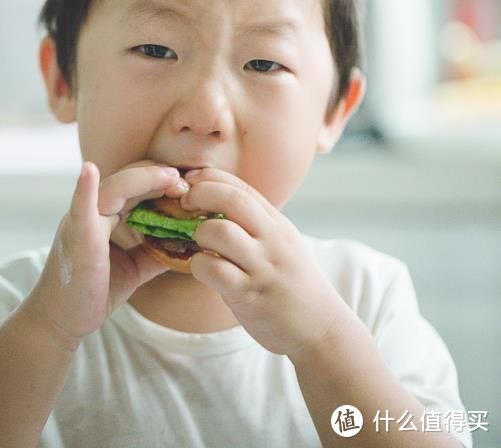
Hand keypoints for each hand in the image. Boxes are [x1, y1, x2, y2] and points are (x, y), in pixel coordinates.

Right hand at [24, 161, 185, 350]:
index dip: (161, 181)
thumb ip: (155, 251)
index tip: (187, 187)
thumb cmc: (93, 292)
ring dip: (144, 179)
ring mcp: (82, 220)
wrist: (60, 321)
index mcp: (105, 215)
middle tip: (186, 183)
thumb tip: (187, 243)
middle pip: (128, 180)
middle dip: (158, 177)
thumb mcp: (134, 267)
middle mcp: (92, 211)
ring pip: (114, 188)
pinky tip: (89, 171)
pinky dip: (84, 189)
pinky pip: (80, 209)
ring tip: (171, 179)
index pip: (136, 186)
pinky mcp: (76, 237)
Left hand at [180, 169, 348, 359]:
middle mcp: (272, 240)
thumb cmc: (291, 282)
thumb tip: (214, 202)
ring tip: (199, 245)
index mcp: (277, 224)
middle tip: (183, 204)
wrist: (319, 325)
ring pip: (221, 232)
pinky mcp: (250, 296)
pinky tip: (202, 269)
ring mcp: (262, 267)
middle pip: (233, 200)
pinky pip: (216, 271)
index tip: (190, 181)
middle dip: (201, 194)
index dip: (211, 178)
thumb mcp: (281, 243)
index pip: (242, 187)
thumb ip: (254, 224)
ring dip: (200, 233)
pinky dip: (199, 265)